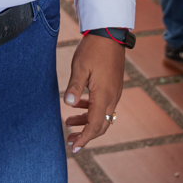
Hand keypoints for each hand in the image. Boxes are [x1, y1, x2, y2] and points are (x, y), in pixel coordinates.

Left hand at [63, 32, 125, 151]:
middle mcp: (112, 97)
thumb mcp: (80, 67)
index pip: (95, 125)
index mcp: (104, 95)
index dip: (84, 138)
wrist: (110, 34)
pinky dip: (92, 110)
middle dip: (85, 135)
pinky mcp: (113, 86)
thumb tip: (68, 104)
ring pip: (103, 116)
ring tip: (69, 123)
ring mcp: (114, 92)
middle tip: (70, 141)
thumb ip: (75, 87)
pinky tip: (79, 106)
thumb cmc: (93, 49)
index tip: (73, 147)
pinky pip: (104, 105)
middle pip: (101, 125)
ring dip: (87, 122)